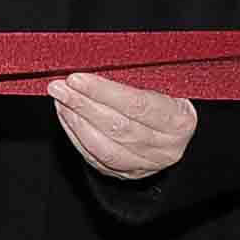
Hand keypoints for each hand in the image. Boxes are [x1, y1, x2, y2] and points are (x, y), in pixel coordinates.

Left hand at [50, 72, 196, 180]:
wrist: (180, 133)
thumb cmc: (169, 99)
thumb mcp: (165, 84)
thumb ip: (136, 78)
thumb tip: (93, 65)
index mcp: (179, 121)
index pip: (136, 105)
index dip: (104, 91)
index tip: (77, 78)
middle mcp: (166, 147)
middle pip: (117, 127)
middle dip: (83, 105)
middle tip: (59, 87)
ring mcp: (147, 164)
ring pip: (104, 148)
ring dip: (76, 122)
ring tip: (60, 100)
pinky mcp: (128, 174)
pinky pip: (96, 159)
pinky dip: (77, 137)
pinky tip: (67, 117)